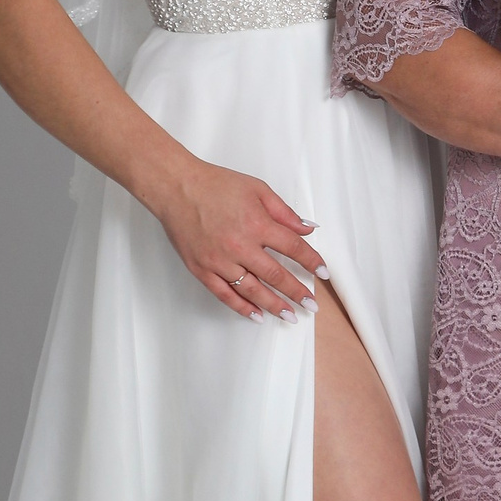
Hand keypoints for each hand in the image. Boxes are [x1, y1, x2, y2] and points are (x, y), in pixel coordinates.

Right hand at [153, 159, 325, 317]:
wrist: (177, 187)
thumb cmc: (215, 184)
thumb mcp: (257, 189)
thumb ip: (284, 212)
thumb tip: (308, 228)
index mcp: (257, 224)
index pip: (294, 248)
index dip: (312, 262)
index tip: (323, 273)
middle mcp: (240, 246)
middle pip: (276, 275)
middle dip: (297, 292)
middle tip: (311, 305)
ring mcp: (220, 261)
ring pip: (253, 290)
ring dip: (274, 305)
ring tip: (290, 316)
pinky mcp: (202, 269)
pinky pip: (225, 294)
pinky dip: (242, 307)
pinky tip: (256, 315)